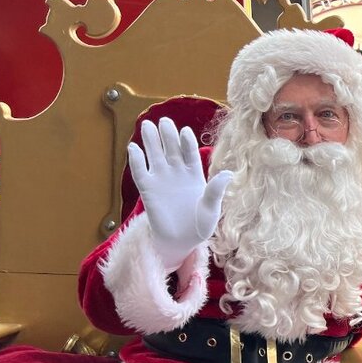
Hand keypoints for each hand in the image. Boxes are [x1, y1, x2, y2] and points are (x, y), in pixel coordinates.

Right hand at [128, 118, 233, 270]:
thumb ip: (216, 191)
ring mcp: (162, 180)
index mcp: (195, 175)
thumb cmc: (200, 225)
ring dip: (151, 141)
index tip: (184, 131)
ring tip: (147, 125)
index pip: (190, 154)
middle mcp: (177, 173)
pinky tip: (133, 148)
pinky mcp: (148, 190)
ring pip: (155, 155)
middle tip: (164, 121)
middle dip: (168, 135)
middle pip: (172, 149)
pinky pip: (141, 172)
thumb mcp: (212, 209)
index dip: (187, 142)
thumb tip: (228, 174)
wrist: (181, 241)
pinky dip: (136, 160)